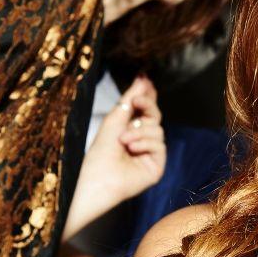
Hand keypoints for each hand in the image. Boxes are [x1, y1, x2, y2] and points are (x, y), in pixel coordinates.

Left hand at [63, 74, 166, 240]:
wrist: (98, 177)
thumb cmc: (100, 152)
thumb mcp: (114, 120)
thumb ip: (129, 100)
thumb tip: (143, 79)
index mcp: (130, 129)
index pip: (144, 109)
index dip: (147, 95)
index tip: (145, 80)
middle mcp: (142, 140)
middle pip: (154, 115)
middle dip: (146, 105)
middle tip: (136, 101)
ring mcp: (150, 153)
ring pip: (158, 129)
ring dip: (139, 132)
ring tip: (123, 140)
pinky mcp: (156, 165)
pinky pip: (160, 145)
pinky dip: (145, 144)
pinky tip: (132, 149)